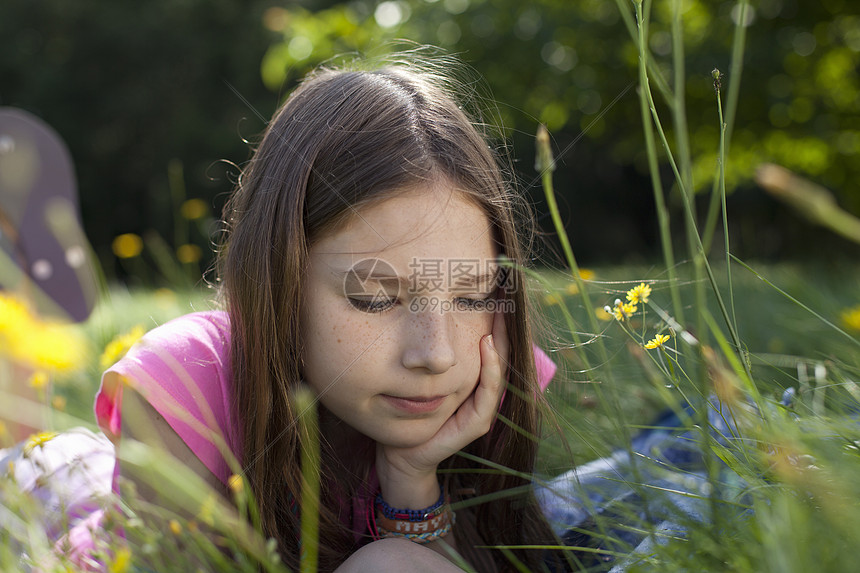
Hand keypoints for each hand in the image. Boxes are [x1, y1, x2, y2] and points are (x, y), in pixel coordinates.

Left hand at [375, 309, 509, 508]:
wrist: (398, 454)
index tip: (496, 289)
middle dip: (504, 324)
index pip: (489, 344)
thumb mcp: (416, 374)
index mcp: (472, 380)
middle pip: (500, 353)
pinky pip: (487, 396)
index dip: (494, 319)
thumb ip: (426, 349)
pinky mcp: (474, 425)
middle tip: (506, 293)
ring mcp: (481, 409)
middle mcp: (481, 393)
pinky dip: (490, 370)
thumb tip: (423, 308)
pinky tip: (485, 346)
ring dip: (502, 341)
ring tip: (501, 313)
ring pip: (500, 371)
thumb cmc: (405, 411)